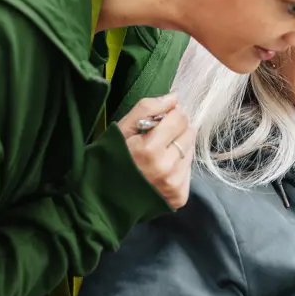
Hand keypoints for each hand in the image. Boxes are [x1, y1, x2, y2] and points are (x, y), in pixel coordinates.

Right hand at [117, 94, 194, 208]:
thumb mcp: (121, 130)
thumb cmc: (110, 159)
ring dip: (180, 146)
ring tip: (160, 153)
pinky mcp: (179, 196)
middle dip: (178, 129)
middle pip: (189, 133)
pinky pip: (189, 170)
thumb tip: (175, 97)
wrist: (103, 198)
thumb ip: (148, 109)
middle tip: (161, 136)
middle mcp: (166, 168)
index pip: (180, 119)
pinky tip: (163, 169)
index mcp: (150, 149)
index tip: (163, 118)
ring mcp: (174, 184)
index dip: (172, 114)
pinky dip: (180, 165)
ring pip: (191, 150)